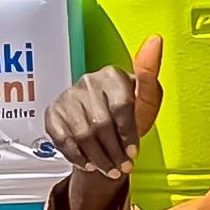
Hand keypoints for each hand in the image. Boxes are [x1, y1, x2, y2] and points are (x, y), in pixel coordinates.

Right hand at [45, 38, 163, 209]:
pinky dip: (77, 157)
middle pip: (101, 125)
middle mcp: (87, 81)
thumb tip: (156, 40)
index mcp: (112, 75)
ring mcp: (68, 97)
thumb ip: (150, 75)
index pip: (121, 107)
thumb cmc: (129, 115)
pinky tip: (88, 162)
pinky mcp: (53, 113)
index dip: (128, 135)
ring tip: (109, 169)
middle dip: (114, 153)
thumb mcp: (146, 100)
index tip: (133, 153)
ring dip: (98, 159)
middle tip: (122, 167)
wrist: (103, 130)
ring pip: (82, 136)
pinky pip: (63, 140)